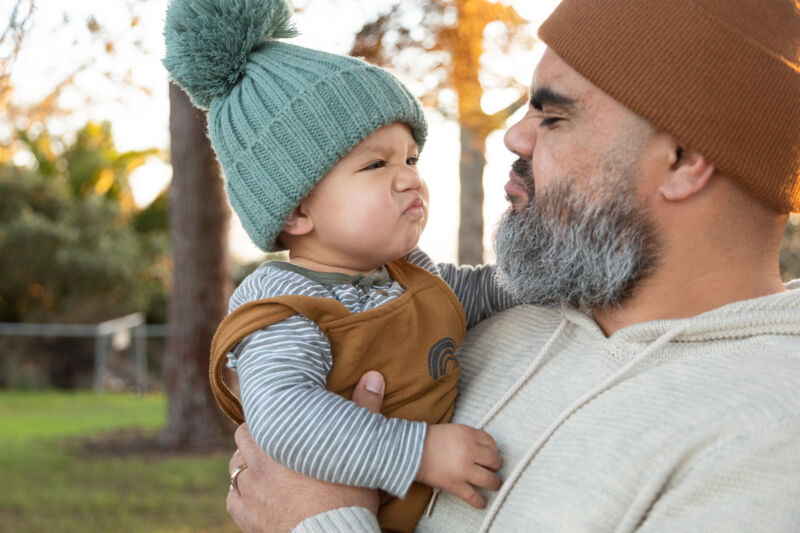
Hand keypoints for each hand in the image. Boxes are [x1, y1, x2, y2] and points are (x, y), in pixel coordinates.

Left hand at [225, 371, 385, 532]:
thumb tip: (373, 376)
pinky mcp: (247, 518)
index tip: (280, 416)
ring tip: (267, 468)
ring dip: (247, 465)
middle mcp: (257, 462)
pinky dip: (242, 496)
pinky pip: (233, 500)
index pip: (258, 414)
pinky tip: (256, 496)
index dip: (269, 414)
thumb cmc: (347, 494)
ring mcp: (249, 492)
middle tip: (276, 442)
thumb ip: (363, 408)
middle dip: (256, 437)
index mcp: (278, 439)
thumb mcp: (356, 448)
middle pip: (243, 437)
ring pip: (235, 468)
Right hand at [415, 423, 501, 508]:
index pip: (491, 442)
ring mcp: (463, 469)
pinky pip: (473, 496)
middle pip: (494, 460)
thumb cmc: (428, 439)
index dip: (494, 449)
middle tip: (494, 469)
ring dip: (495, 483)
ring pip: (490, 480)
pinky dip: (479, 502)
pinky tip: (481, 502)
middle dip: (496, 466)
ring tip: (494, 485)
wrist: (411, 451)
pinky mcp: (455, 484)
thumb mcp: (452, 430)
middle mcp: (469, 451)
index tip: (492, 454)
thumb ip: (468, 436)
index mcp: (468, 435)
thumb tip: (481, 448)